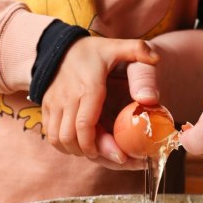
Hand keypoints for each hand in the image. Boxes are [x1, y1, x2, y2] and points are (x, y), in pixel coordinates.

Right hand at [42, 36, 158, 160]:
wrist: (60, 45)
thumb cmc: (93, 50)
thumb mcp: (117, 46)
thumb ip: (138, 50)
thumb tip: (156, 59)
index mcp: (88, 86)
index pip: (84, 125)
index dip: (98, 145)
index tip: (118, 155)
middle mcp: (67, 97)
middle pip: (71, 137)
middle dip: (91, 152)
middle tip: (113, 156)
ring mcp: (54, 103)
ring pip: (57, 139)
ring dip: (76, 151)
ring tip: (97, 151)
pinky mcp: (46, 107)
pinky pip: (50, 134)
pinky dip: (64, 145)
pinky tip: (82, 144)